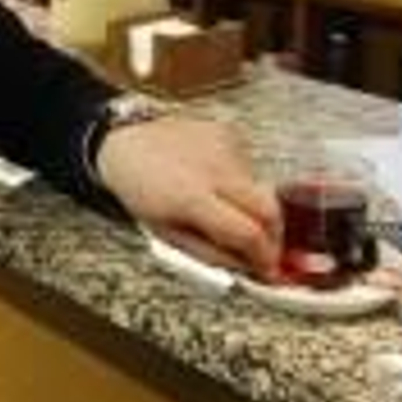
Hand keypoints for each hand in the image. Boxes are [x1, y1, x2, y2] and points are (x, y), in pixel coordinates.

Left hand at [97, 115, 280, 275]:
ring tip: (221, 205)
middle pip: (270, 208)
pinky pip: (250, 167)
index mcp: (191, 198)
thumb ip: (211, 254)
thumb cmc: (142, 191)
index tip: (267, 268)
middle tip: (264, 248)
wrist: (126, 143)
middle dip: (274, 235)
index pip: (248, 232)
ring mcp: (225, 146)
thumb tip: (248, 266)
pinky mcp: (230, 132)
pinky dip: (241, 182)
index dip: (264, 256)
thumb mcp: (168, 234)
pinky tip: (215, 180)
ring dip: (251, 206)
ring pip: (262, 188)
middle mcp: (214, 168)